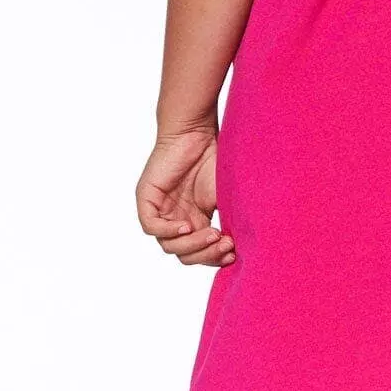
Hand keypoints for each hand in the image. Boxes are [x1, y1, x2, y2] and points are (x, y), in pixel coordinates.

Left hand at [136, 124, 236, 265]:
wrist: (196, 132)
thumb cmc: (214, 159)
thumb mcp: (226, 198)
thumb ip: (231, 223)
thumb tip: (244, 249)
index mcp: (195, 221)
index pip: (199, 253)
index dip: (214, 258)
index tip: (234, 251)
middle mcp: (176, 219)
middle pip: (184, 254)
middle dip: (206, 254)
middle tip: (226, 243)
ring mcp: (160, 210)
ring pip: (168, 246)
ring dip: (192, 245)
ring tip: (213, 233)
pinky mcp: (147, 199)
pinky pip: (151, 227)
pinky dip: (169, 232)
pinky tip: (188, 226)